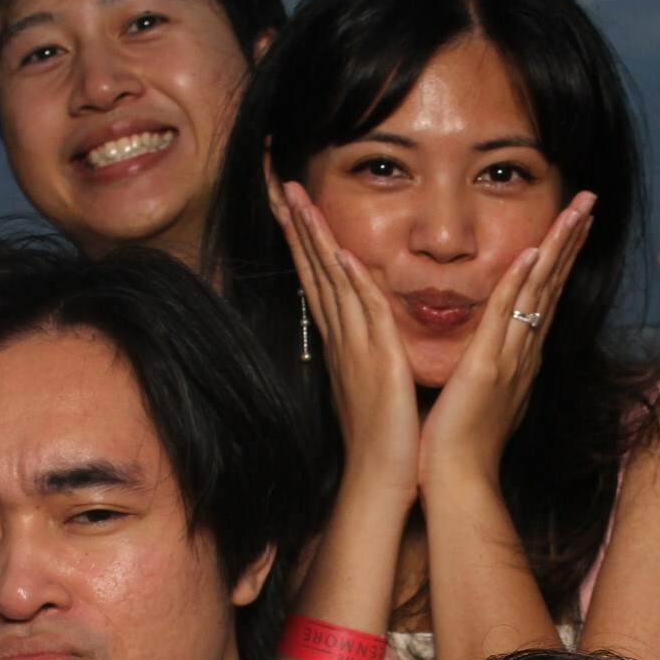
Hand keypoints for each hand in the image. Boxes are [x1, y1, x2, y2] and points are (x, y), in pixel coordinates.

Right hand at [273, 173, 421, 507]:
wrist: (380, 478)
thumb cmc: (383, 436)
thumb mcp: (372, 382)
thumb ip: (366, 351)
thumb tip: (365, 332)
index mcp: (342, 339)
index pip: (317, 276)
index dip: (303, 236)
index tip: (289, 200)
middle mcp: (341, 337)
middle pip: (312, 268)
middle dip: (295, 223)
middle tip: (277, 181)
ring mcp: (354, 347)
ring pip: (329, 282)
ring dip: (313, 238)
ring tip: (295, 198)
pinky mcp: (377, 362)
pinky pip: (362, 315)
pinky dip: (351, 283)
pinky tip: (340, 254)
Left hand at [417, 192, 595, 495]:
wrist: (458, 482)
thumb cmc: (461, 446)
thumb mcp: (479, 396)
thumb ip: (488, 369)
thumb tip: (489, 356)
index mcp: (520, 356)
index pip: (545, 295)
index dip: (561, 256)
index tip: (572, 222)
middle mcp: (524, 352)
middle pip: (554, 284)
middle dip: (572, 238)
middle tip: (589, 200)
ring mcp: (511, 358)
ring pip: (540, 292)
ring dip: (558, 247)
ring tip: (576, 210)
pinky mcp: (488, 368)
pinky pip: (508, 317)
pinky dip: (521, 283)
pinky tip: (533, 252)